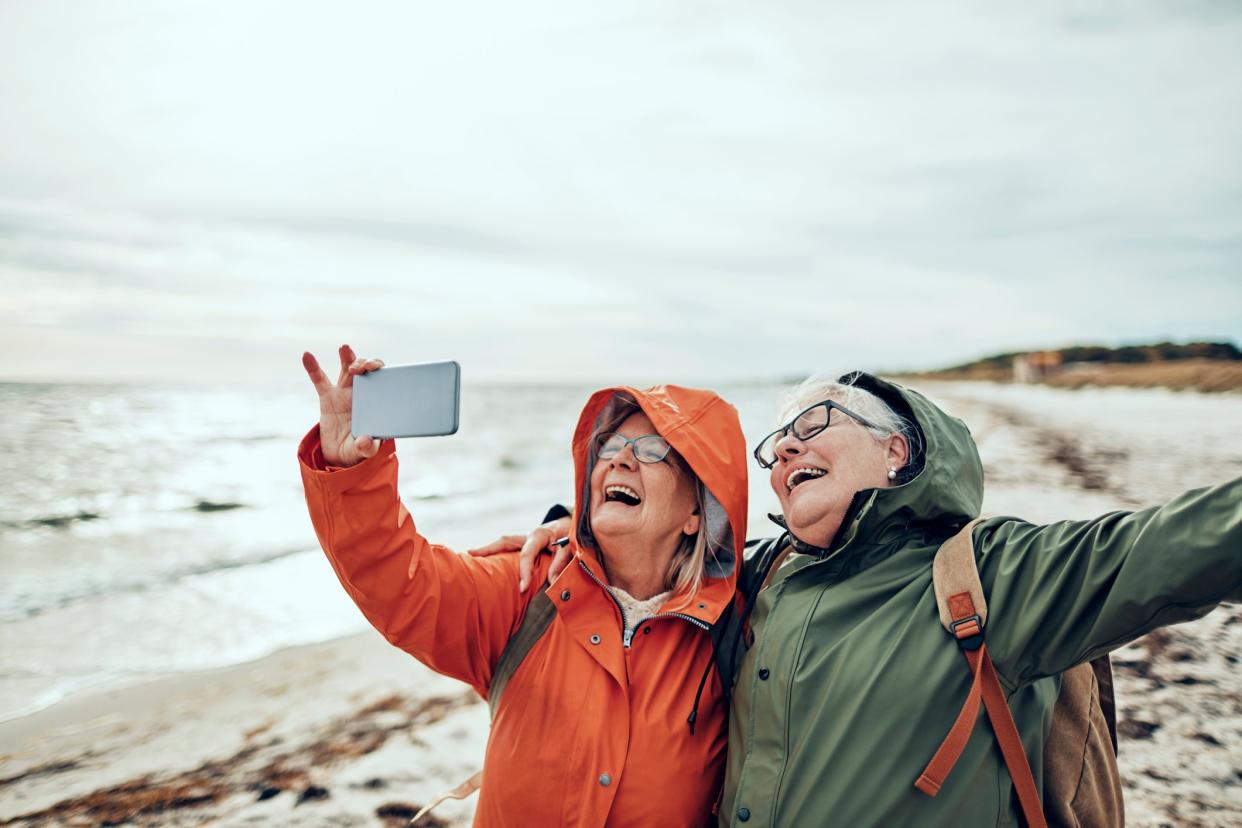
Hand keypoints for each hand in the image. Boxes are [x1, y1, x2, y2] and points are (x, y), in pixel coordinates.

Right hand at [302, 344, 384, 466]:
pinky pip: (319, 379)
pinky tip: (307, 356)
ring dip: (347, 358)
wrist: (340, 454)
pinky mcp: (327, 397)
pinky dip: (313, 367)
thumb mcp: (363, 451)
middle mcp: (362, 394)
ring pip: (347, 370)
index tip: (376, 369)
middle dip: (365, 362)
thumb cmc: (358, 449)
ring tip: (345, 349)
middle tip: (363, 366)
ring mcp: (344, 393)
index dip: (380, 370)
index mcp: (375, 402)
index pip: (382, 380)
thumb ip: (366, 447)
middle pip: (366, 371)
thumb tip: (365, 441)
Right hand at [469, 516, 573, 591]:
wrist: (573, 526)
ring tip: (471, 556)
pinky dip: (497, 554)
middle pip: (505, 541)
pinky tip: (487, 564)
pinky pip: (509, 549)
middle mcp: (528, 536)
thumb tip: (551, 582)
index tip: (522, 588)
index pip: (527, 554)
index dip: (524, 571)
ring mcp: (525, 540)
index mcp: (540, 535)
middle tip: (471, 554)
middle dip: (488, 548)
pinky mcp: (525, 545)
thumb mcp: (571, 547)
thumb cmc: (571, 536)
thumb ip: (561, 563)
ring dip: (489, 550)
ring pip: (504, 543)